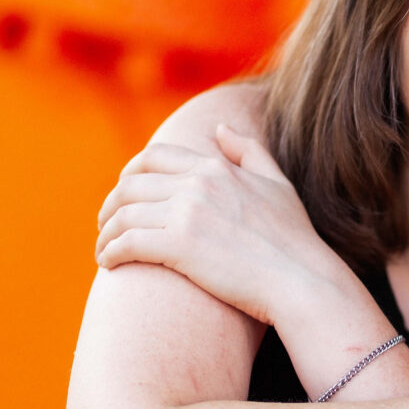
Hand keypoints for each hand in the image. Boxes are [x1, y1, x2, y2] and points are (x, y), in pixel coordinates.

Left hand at [95, 125, 335, 323]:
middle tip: (107, 225)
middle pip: (129, 185)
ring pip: (122, 214)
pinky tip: (110, 264)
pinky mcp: (179, 246)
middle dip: (110, 205)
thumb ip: (249, 152)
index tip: (124, 196)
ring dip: (106, 233)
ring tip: (105, 250)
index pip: (153, 157)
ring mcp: (187, 213)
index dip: (129, 175)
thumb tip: (221, 128)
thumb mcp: (277, 184)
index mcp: (216, 167)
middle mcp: (198, 183)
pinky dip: (110, 253)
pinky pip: (126, 242)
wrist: (302, 280)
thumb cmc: (294, 240)